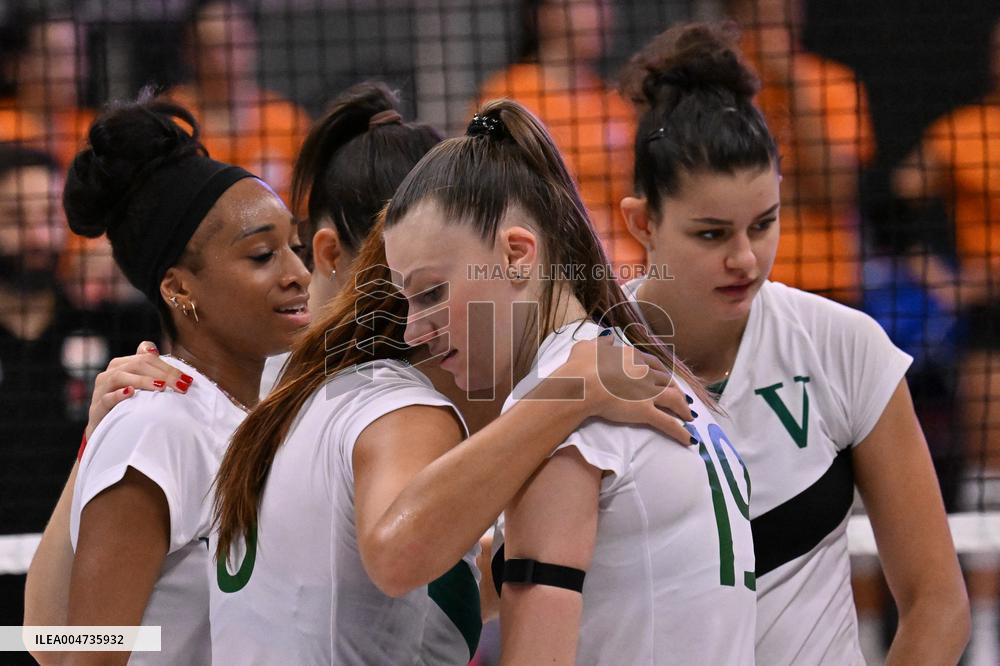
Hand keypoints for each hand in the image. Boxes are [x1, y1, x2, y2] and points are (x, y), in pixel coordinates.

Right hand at [85, 342, 192, 438]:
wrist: (106, 428)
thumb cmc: (128, 405)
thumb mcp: (141, 386)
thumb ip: (149, 368)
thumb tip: (155, 349)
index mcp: (123, 364)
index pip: (147, 357)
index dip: (167, 366)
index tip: (187, 379)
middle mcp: (111, 372)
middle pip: (138, 364)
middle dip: (163, 374)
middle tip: (182, 386)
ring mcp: (101, 389)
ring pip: (120, 376)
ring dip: (143, 380)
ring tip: (161, 386)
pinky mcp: (97, 407)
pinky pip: (106, 398)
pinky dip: (118, 394)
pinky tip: (130, 393)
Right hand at [553, 335, 694, 445]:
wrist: (583, 383)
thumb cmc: (582, 366)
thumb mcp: (589, 347)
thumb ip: (602, 343)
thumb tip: (608, 338)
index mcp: (633, 356)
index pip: (654, 364)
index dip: (662, 372)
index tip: (664, 377)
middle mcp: (645, 373)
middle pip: (667, 381)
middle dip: (676, 390)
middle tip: (681, 398)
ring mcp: (647, 392)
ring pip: (673, 400)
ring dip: (683, 409)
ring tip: (690, 417)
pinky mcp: (645, 411)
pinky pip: (667, 423)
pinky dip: (680, 432)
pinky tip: (689, 439)